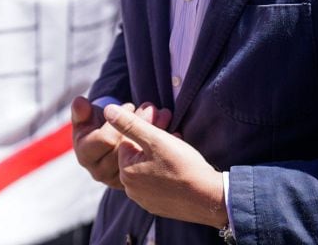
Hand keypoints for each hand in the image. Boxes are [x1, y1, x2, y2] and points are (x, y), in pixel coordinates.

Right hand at [72, 97, 170, 189]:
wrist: (106, 144)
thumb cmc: (94, 126)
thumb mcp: (87, 117)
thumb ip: (82, 110)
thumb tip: (79, 101)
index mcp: (86, 156)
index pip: (106, 139)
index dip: (119, 120)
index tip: (130, 105)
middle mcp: (100, 172)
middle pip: (125, 147)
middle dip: (140, 123)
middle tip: (152, 107)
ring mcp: (118, 180)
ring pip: (140, 156)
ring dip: (154, 133)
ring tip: (164, 115)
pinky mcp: (135, 184)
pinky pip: (151, 166)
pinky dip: (162, 147)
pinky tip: (172, 132)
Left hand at [104, 103, 228, 227]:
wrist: (209, 198)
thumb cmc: (182, 166)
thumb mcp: (155, 139)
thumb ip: (130, 123)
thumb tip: (108, 110)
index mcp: (126, 172)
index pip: (128, 142)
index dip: (146, 133)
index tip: (163, 132)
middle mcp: (131, 190)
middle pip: (138, 156)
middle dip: (153, 145)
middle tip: (173, 139)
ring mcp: (145, 201)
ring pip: (148, 169)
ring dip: (161, 158)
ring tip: (179, 153)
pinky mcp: (159, 207)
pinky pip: (158, 184)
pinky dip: (166, 174)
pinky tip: (180, 170)